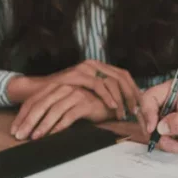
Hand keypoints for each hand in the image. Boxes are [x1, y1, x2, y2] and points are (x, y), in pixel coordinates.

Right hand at [7, 60, 140, 119]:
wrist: (37, 92)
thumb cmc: (62, 97)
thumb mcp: (87, 95)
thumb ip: (103, 96)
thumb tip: (124, 107)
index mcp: (98, 67)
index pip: (123, 75)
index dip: (134, 89)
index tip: (141, 105)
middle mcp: (93, 64)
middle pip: (122, 76)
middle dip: (132, 94)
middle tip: (137, 111)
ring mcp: (85, 68)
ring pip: (113, 80)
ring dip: (122, 98)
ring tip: (125, 113)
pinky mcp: (77, 75)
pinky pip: (99, 85)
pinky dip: (109, 97)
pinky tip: (114, 107)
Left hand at [10, 83, 110, 139]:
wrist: (110, 101)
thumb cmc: (85, 104)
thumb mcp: (64, 105)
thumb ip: (50, 109)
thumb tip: (30, 126)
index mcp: (55, 87)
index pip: (33, 101)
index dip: (22, 116)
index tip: (14, 130)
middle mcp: (63, 88)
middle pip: (41, 105)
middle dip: (28, 122)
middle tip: (20, 136)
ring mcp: (75, 94)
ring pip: (54, 110)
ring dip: (43, 125)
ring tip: (35, 137)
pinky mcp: (86, 103)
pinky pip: (69, 116)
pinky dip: (59, 126)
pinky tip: (52, 135)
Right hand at [136, 80, 177, 152]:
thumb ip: (177, 122)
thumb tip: (160, 128)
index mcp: (172, 91)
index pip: (148, 98)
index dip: (147, 113)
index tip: (152, 129)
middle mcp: (167, 102)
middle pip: (146, 115)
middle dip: (154, 131)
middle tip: (165, 140)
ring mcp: (168, 116)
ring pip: (152, 130)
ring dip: (164, 141)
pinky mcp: (171, 128)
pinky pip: (161, 138)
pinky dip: (169, 144)